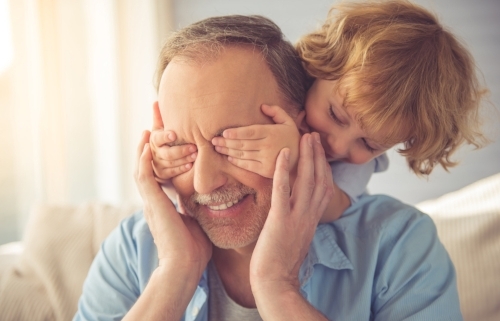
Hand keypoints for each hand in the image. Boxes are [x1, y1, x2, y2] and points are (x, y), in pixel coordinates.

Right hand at [134, 130, 210, 272]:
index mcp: (163, 204)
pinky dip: (143, 160)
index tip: (167, 138)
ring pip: (141, 168)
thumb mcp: (195, 221)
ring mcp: (151, 202)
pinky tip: (145, 144)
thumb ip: (194, 208)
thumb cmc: (193, 250)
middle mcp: (153, 200)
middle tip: (152, 124)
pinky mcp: (153, 204)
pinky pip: (144, 177)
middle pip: (148, 166)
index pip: (160, 173)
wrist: (185, 266)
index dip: (160, 156)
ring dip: (144, 147)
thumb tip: (204, 201)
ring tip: (148, 127)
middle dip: (150, 145)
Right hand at [149, 102, 196, 182]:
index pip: (158, 138)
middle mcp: (154, 152)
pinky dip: (181, 168)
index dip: (166, 136)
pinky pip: (172, 172)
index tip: (174, 135)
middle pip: (166, 153)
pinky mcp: (163, 174)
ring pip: (171, 163)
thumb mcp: (160, 128)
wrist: (158, 157)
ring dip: (184, 159)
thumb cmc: (164, 139)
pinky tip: (190, 165)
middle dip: (180, 150)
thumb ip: (159, 117)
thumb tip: (156, 101)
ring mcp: (157, 164)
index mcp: (154, 139)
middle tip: (194, 147)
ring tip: (196, 155)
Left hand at [211, 104, 299, 177]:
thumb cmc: (292, 138)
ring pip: (243, 154)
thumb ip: (276, 112)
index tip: (224, 132)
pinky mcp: (265, 170)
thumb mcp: (288, 122)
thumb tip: (262, 106)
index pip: (251, 132)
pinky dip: (237, 162)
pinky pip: (248, 165)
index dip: (237, 132)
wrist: (302, 160)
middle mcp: (268, 146)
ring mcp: (267, 159)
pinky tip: (229, 157)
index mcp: (272, 133)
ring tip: (217, 148)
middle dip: (226, 142)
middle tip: (213, 140)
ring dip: (228, 151)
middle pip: (243, 144)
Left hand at [250, 132, 332, 298]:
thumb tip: (295, 207)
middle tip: (314, 135)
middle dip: (318, 156)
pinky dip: (283, 171)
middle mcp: (309, 216)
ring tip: (305, 137)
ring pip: (306, 181)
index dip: (323, 167)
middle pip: (320, 180)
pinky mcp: (280, 221)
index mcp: (312, 219)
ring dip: (306, 157)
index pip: (324, 188)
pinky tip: (282, 153)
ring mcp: (296, 218)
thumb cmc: (281, 261)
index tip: (319, 151)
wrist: (274, 282)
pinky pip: (283, 191)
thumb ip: (300, 220)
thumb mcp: (296, 236)